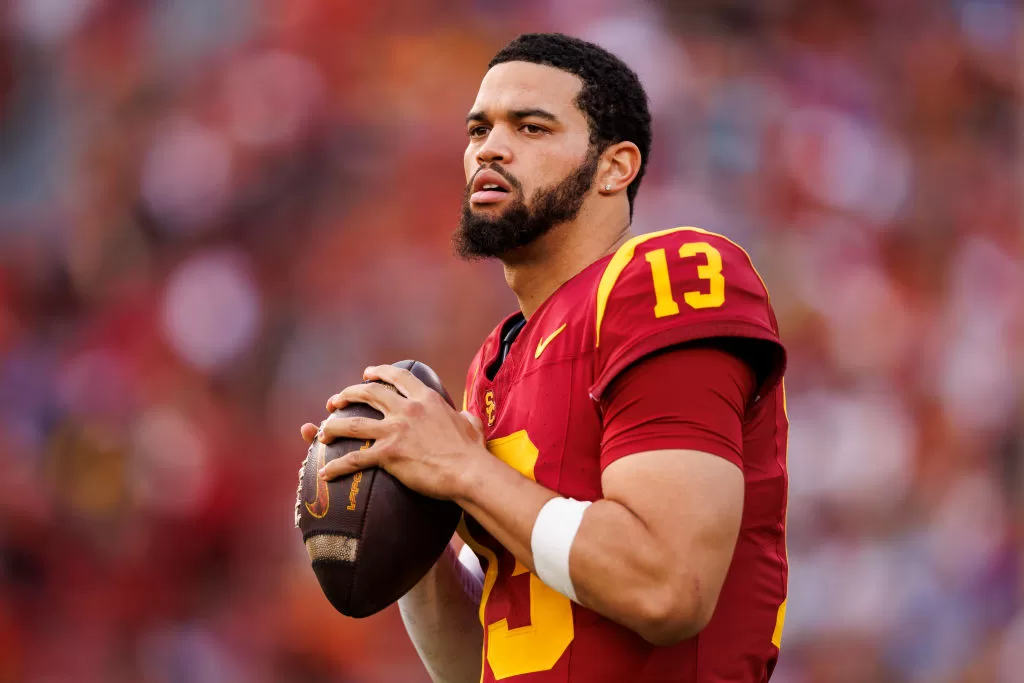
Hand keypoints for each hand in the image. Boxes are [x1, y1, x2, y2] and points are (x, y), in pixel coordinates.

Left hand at [300, 365, 486, 499]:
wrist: (469, 471)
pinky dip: (337, 466)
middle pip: (369, 393)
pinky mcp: (388, 454)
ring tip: (321, 431)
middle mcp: (407, 409)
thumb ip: (463, 417)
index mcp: (426, 399)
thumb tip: (464, 417)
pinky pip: (355, 459)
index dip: (379, 372)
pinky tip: (325, 472)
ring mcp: (396, 430)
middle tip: (336, 400)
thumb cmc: (473, 452)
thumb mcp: (470, 425)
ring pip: (353, 423)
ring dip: (332, 425)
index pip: (398, 377)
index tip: (367, 373)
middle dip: (348, 394)